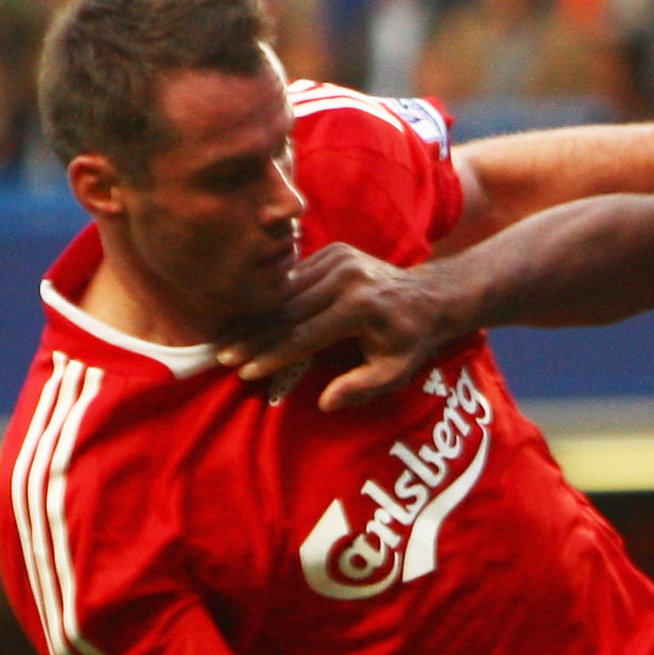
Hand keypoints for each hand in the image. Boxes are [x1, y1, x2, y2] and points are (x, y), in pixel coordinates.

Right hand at [218, 243, 466, 410]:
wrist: (429, 297)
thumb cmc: (410, 341)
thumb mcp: (395, 372)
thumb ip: (362, 388)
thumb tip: (326, 402)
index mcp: (361, 306)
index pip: (305, 335)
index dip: (272, 355)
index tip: (245, 372)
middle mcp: (346, 276)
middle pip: (287, 311)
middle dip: (253, 337)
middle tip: (224, 357)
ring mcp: (337, 259)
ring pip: (284, 293)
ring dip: (253, 317)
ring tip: (226, 339)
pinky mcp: (330, 252)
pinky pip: (292, 278)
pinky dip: (269, 299)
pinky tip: (245, 317)